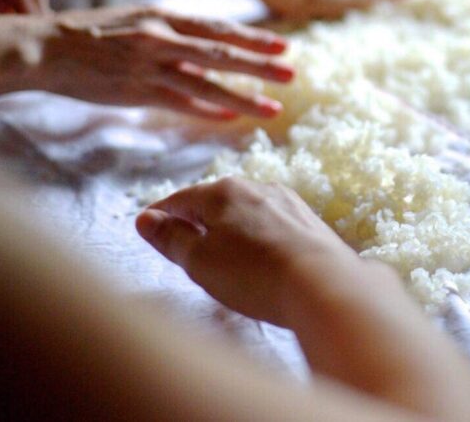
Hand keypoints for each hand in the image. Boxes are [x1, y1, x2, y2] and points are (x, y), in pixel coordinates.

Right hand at [37, 6, 293, 119]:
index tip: (284, 45)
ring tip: (274, 108)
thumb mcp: (135, 21)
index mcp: (163, 18)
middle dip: (261, 65)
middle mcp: (162, 38)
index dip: (253, 38)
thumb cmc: (89, 35)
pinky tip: (231, 119)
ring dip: (244, 97)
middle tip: (293, 73)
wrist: (44, 48)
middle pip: (223, 53)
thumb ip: (169, 33)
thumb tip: (202, 45)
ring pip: (208, 83)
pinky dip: (208, 111)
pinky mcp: (136, 91)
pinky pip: (181, 104)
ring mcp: (150, 65)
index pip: (218, 29)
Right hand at [136, 177, 357, 325]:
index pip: (181, 200)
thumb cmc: (253, 274)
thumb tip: (145, 216)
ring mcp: (287, 202)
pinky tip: (257, 256)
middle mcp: (256, 187)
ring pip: (245, 211)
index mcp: (223, 191)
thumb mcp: (199, 260)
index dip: (161, 216)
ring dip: (229, 228)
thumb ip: (170, 237)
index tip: (148, 226)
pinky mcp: (308, 222)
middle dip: (196, 220)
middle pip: (214, 202)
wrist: (323, 283)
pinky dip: (255, 237)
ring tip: (220, 254)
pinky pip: (270, 224)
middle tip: (182, 244)